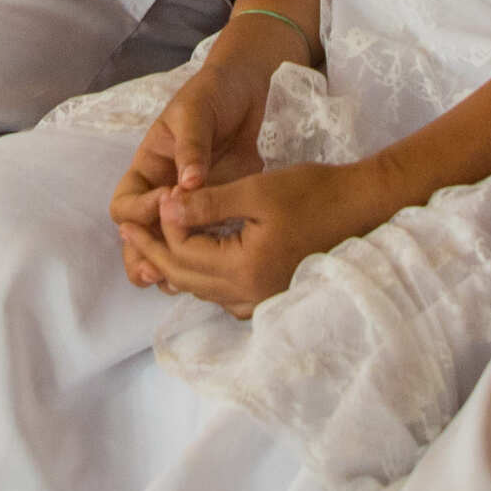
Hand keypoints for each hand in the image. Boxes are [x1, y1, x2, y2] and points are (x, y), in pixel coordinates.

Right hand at [111, 41, 281, 287]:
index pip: (126, 204)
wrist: (249, 91)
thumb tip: (188, 183)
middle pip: (138, 238)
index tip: (165, 200)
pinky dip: (199, 263)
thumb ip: (191, 146)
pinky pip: (202, 246)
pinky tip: (208, 277)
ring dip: (166, 268)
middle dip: (140, 255)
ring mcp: (190, 209)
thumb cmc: (211, 94)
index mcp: (147, 170)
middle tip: (156, 269)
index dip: (139, 211)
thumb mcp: (194, 112)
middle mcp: (162, 195)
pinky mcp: (218, 215)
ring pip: (166, 249)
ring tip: (174, 284)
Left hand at [141, 159, 390, 313]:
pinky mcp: (272, 295)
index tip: (152, 202)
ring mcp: (262, 300)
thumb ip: (207, 203)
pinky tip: (195, 257)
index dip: (163, 227)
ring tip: (153, 242)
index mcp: (244, 269)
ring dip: (176, 266)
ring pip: (203, 289)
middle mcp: (250, 294)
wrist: (363, 207)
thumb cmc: (313, 191)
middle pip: (187, 278)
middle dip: (156, 253)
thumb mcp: (256, 190)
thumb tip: (165, 207)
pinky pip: (225, 294)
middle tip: (128, 232)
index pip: (184, 253)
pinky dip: (203, 276)